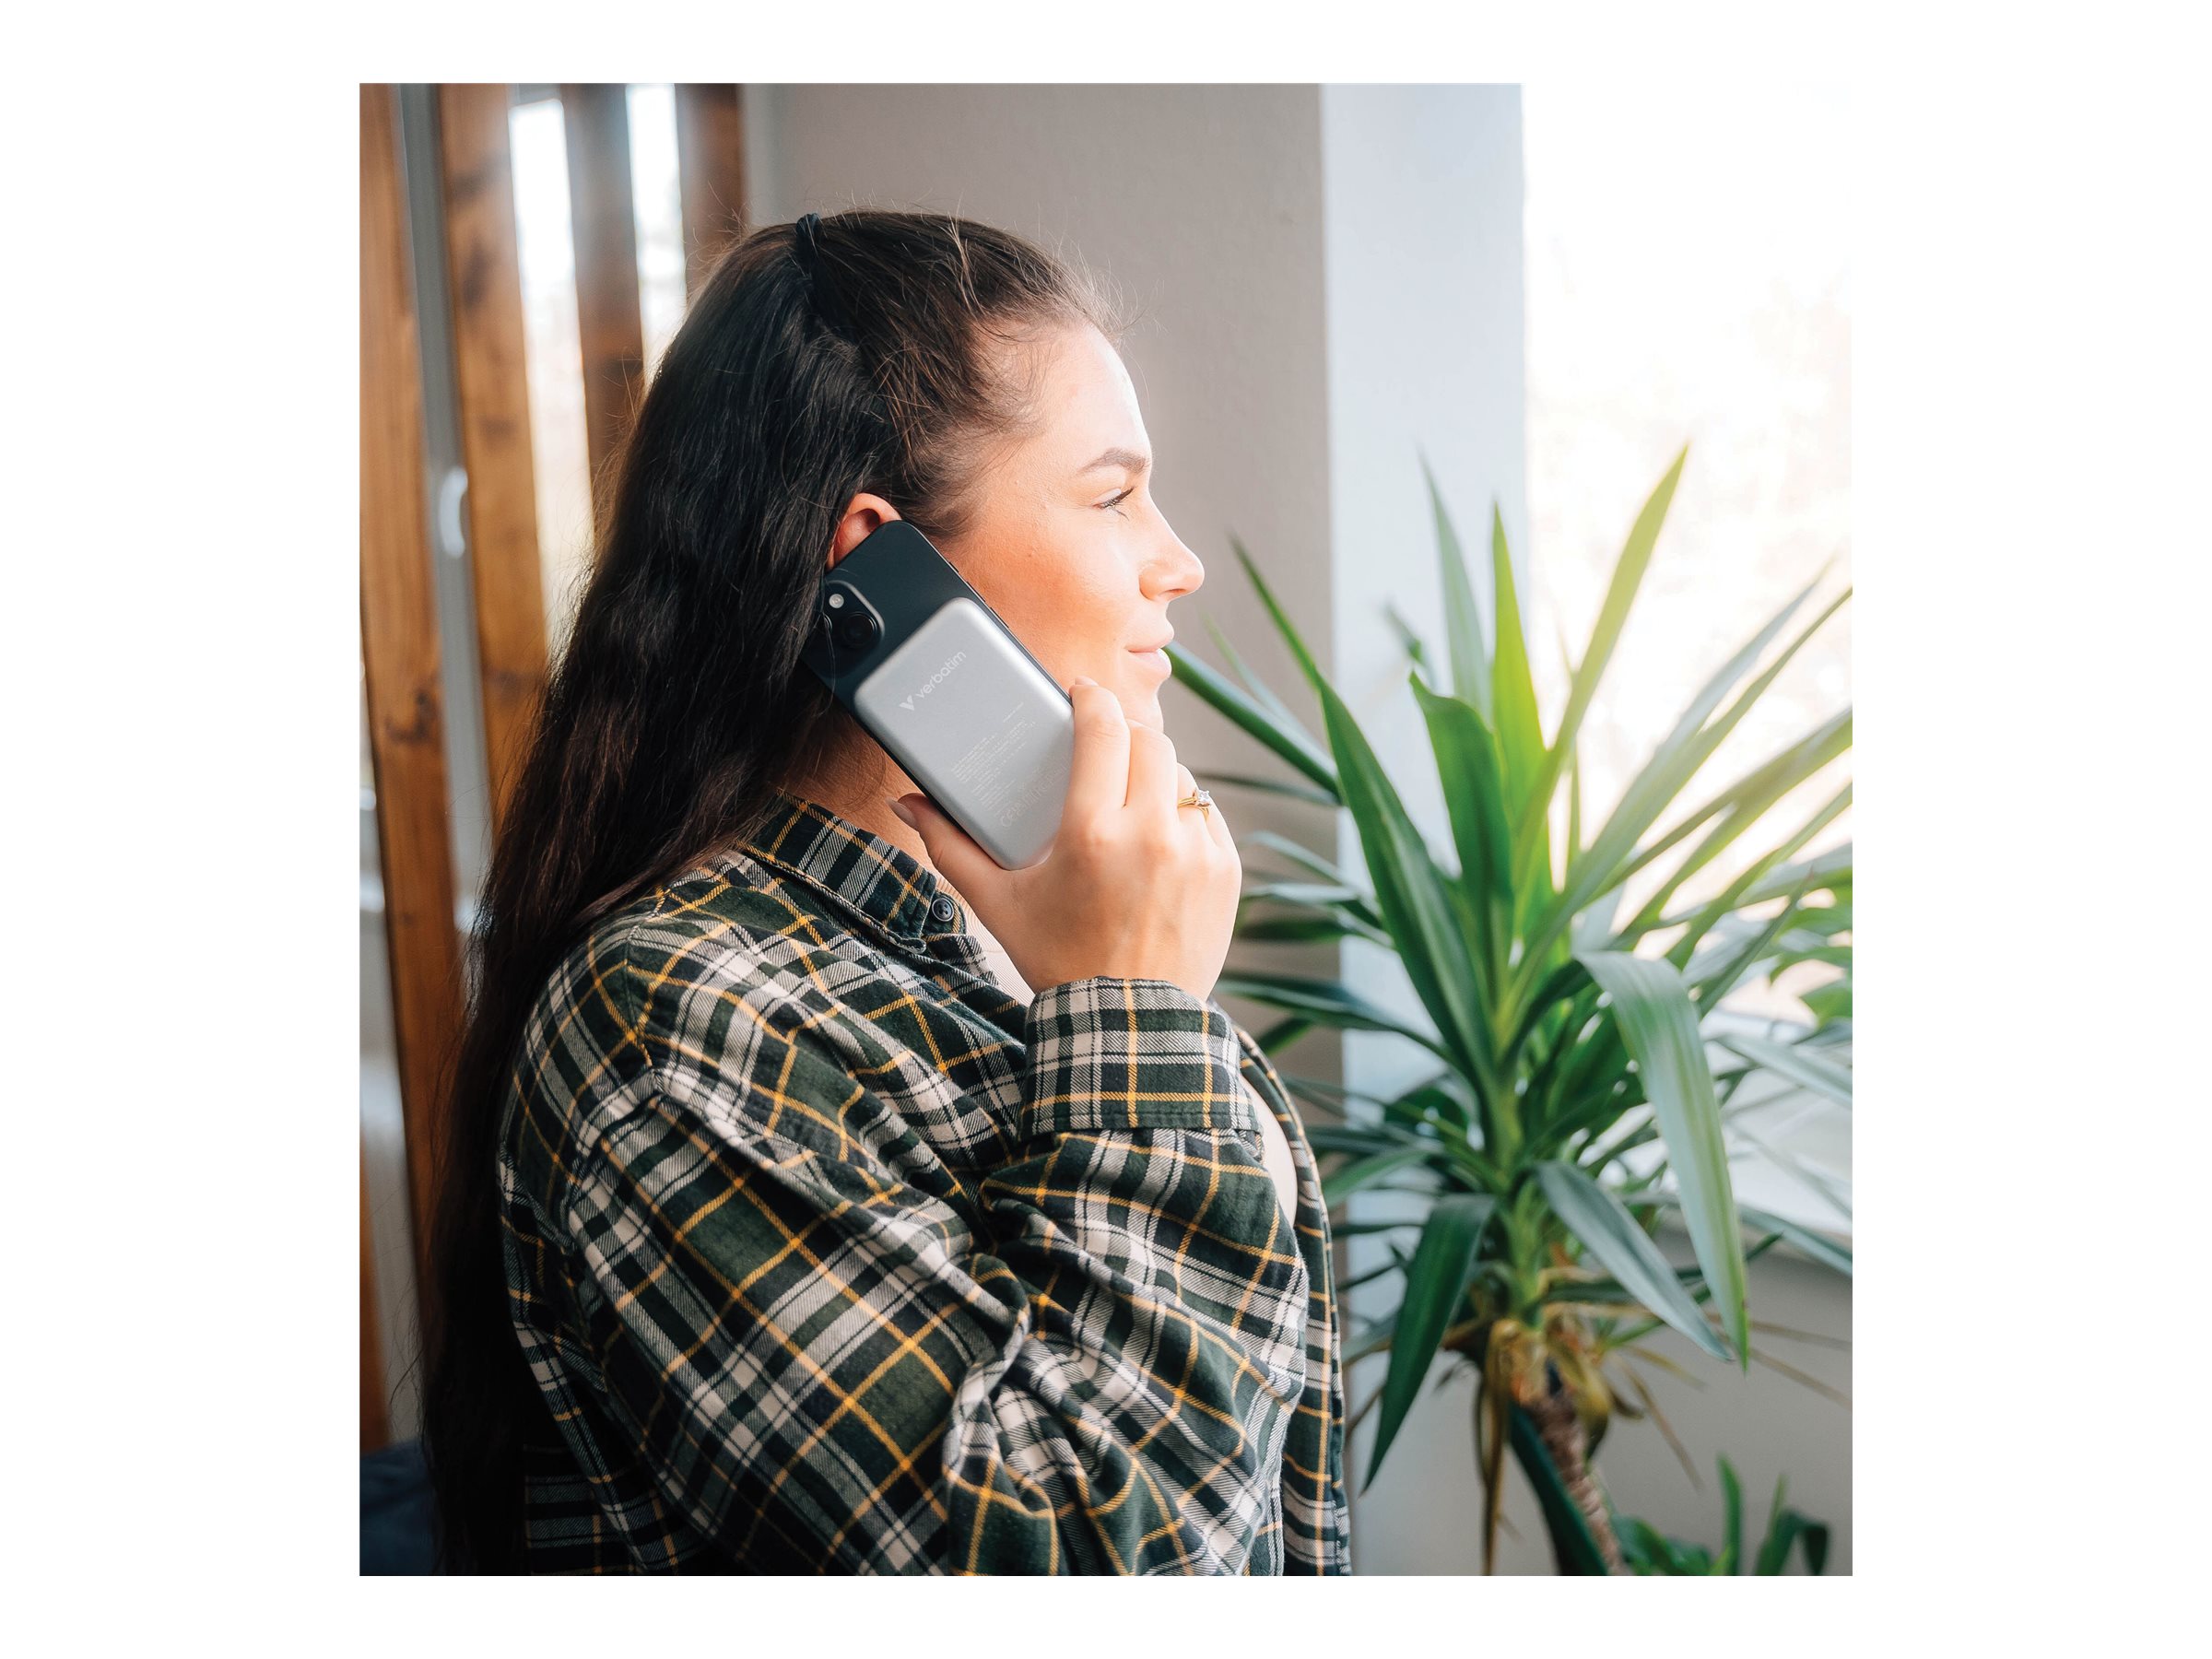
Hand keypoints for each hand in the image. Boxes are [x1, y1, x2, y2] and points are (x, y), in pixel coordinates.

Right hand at [890, 678, 1239, 1003]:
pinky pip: (1206, 816)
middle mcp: (1151, 834)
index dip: (1093, 699)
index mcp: (1091, 833)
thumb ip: (950, 847)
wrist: (1127, 1025)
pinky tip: (1158, 839)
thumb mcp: (997, 904)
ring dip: (1155, 777)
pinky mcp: (1226, 870)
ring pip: (1181, 777)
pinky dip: (1183, 817)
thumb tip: (908, 803)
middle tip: (1103, 747)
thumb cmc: (1058, 960)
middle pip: (1149, 740)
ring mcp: (1196, 851)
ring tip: (1129, 800)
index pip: (1103, 729)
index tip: (1082, 694)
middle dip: (1125, 735)